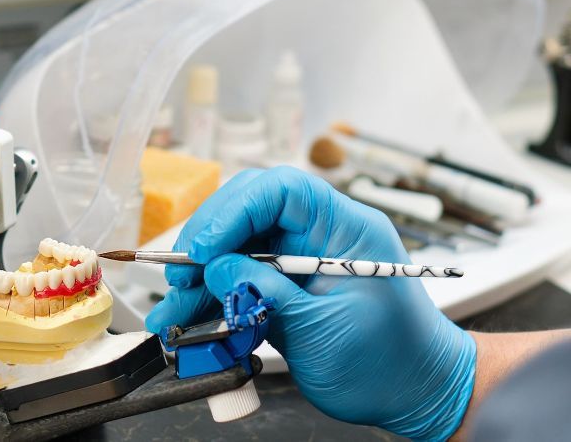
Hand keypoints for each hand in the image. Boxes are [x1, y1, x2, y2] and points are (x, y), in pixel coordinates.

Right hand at [146, 167, 475, 439]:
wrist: (412, 394)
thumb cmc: (392, 363)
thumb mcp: (324, 330)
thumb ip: (268, 294)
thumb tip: (216, 269)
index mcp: (345, 229)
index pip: (282, 191)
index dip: (235, 210)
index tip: (203, 247)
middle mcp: (318, 235)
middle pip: (249, 210)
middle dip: (209, 238)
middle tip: (182, 273)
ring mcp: (297, 259)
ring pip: (235, 246)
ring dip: (200, 276)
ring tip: (174, 307)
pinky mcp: (282, 286)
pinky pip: (238, 280)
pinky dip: (209, 299)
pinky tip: (185, 317)